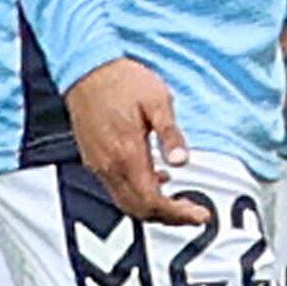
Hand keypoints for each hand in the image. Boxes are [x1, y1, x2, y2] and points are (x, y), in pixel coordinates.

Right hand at [64, 58, 204, 221]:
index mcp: (127, 153)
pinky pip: (116, 189)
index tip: (200, 214)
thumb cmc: (123, 80)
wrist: (85, 68)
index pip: (153, 201)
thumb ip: (170, 134)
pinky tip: (157, 178)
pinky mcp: (93, 159)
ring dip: (153, 209)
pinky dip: (138, 195)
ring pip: (126, 204)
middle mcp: (109, 166)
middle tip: (193, 212)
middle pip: (139, 210)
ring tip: (179, 201)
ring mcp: (98, 164)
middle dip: (169, 217)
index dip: (179, 214)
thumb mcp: (157, 100)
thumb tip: (181, 161)